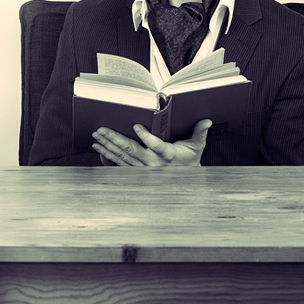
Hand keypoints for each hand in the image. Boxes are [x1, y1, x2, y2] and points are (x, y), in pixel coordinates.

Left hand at [92, 119, 212, 166]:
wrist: (184, 182)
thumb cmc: (189, 160)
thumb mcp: (196, 147)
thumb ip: (200, 133)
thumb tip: (207, 120)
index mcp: (168, 155)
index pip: (157, 146)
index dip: (146, 137)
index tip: (136, 126)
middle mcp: (153, 163)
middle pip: (132, 150)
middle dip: (115, 139)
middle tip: (101, 129)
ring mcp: (143, 169)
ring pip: (122, 157)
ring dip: (108, 146)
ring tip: (96, 135)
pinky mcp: (136, 172)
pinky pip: (119, 164)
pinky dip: (108, 156)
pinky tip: (99, 148)